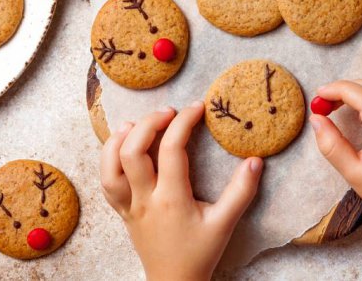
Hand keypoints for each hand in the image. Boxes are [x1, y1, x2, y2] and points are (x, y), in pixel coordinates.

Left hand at [100, 104, 262, 280]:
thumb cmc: (199, 253)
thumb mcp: (225, 224)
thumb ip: (241, 192)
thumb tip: (255, 160)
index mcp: (172, 199)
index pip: (172, 150)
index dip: (184, 122)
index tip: (197, 108)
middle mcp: (145, 200)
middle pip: (132, 151)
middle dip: (149, 123)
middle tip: (169, 112)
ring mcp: (129, 206)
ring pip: (110, 166)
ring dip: (120, 139)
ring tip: (137, 124)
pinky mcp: (122, 211)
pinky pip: (106, 181)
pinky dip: (108, 159)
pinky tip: (121, 146)